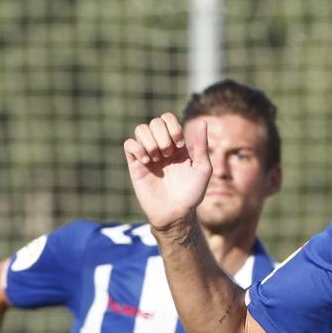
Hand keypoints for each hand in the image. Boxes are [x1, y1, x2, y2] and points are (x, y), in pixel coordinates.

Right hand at [123, 113, 211, 235]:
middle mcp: (161, 146)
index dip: (173, 127)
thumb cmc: (192, 194)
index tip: (179, 145)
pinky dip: (137, 148)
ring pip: (140, 129)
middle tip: (168, 155)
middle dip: (162, 136)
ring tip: (156, 159)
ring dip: (150, 141)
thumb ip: (201, 146)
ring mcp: (147, 154)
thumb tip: (203, 122)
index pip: (168, 119)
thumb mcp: (202, 169)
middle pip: (155, 122)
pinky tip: (146, 162)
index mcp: (177, 144)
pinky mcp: (135, 165)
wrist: (176, 214)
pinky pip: (129, 144)